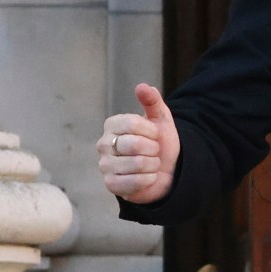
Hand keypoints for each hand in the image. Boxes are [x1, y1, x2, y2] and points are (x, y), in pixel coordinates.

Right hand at [99, 83, 180, 204]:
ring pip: (137, 164)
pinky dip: (149, 179)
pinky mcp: (111, 184)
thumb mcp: (161, 120)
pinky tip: (148, 177)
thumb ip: (152, 102)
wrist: (167, 170)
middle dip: (153, 149)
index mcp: (112, 125)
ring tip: (150, 164)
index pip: (132, 123)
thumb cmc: (160, 144)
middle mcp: (103, 144)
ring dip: (153, 165)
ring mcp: (105, 165)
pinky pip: (136, 181)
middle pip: (134, 144)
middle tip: (153, 152)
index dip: (151, 131)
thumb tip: (142, 86)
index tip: (155, 136)